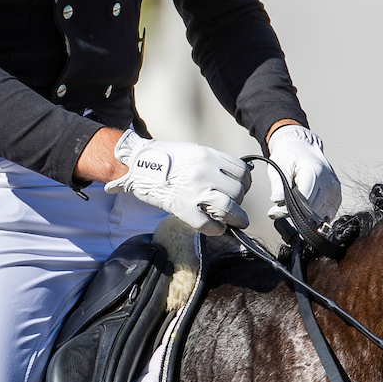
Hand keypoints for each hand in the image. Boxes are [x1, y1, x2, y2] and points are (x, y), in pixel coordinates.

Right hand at [104, 131, 251, 232]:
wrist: (137, 164)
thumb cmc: (165, 159)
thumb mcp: (193, 152)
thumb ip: (213, 163)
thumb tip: (234, 178)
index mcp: (208, 156)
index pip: (242, 172)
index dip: (245, 183)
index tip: (241, 189)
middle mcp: (204, 172)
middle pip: (238, 191)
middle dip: (239, 201)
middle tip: (233, 206)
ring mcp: (194, 191)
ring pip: (229, 208)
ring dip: (236, 218)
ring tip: (236, 221)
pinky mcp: (183, 209)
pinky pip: (209, 225)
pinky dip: (217, 229)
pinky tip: (217, 228)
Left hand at [267, 124, 342, 223]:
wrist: (302, 148)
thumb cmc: (290, 157)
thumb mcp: (278, 166)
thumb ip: (277, 187)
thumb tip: (278, 205)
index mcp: (315, 173)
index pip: (302, 202)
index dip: (286, 209)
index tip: (274, 210)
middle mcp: (329, 182)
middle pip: (311, 211)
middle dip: (294, 213)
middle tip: (283, 204)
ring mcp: (335, 190)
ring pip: (318, 216)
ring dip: (305, 215)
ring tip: (296, 200)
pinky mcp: (337, 196)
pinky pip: (326, 215)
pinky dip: (314, 214)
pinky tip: (306, 204)